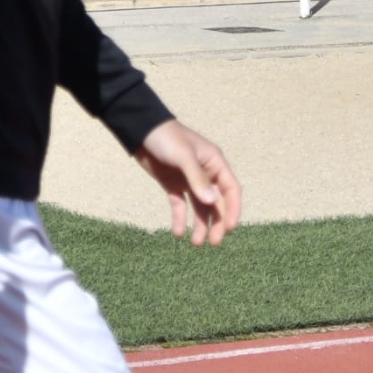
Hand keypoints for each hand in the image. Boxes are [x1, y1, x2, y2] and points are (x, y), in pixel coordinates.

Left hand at [135, 119, 241, 247]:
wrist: (139, 129)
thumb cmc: (166, 137)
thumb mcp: (183, 155)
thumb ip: (197, 178)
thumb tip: (212, 202)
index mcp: (214, 163)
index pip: (231, 190)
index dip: (233, 209)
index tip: (229, 228)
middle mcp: (205, 173)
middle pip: (217, 203)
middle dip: (216, 223)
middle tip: (213, 243)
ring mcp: (189, 180)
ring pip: (200, 208)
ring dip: (200, 225)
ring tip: (195, 243)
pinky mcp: (173, 185)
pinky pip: (180, 205)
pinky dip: (180, 219)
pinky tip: (178, 232)